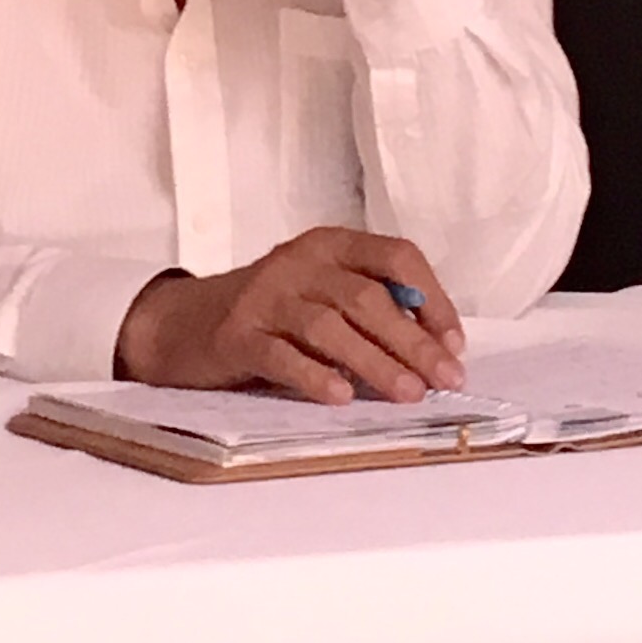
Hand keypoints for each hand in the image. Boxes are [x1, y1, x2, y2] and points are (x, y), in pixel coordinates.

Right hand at [116, 228, 466, 402]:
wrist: (187, 323)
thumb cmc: (273, 312)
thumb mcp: (322, 292)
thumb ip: (371, 306)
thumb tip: (437, 347)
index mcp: (330, 245)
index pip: (395, 256)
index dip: (432, 297)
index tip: (455, 343)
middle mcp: (300, 262)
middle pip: (366, 297)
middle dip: (413, 341)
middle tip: (445, 379)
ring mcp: (266, 296)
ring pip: (329, 326)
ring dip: (374, 362)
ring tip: (407, 394)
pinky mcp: (238, 335)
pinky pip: (281, 355)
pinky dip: (315, 376)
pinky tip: (341, 397)